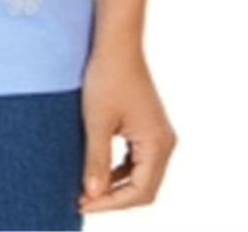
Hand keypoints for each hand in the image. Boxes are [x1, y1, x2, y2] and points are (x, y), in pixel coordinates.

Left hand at [77, 47, 176, 214]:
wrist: (116, 44)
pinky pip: (138, 159)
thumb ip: (96, 161)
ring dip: (116, 184)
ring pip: (142, 175)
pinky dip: (121, 169)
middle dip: (114, 197)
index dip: (111, 203)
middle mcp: (165, 142)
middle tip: (83, 200)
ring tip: (87, 189)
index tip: (83, 204)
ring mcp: (158, 134)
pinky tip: (99, 170)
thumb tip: (93, 195)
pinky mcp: (149, 126)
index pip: (140, 191)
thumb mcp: (97, 122)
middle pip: (144, 187)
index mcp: (157, 143)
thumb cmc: (107, 77)